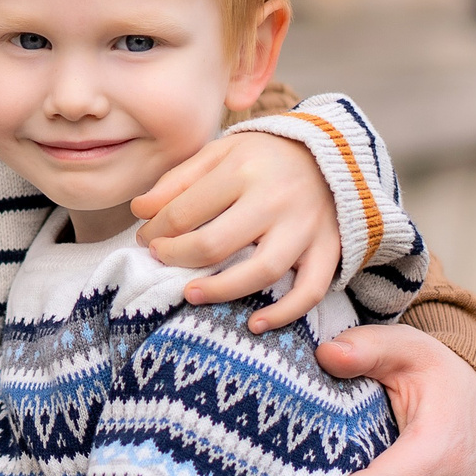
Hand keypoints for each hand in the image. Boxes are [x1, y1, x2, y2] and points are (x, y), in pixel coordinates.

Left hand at [131, 129, 339, 331]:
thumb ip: (178, 180)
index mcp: (243, 170)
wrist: (335, 151)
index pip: (186, 211)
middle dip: (178, 258)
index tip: (146, 238)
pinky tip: (254, 324)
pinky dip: (284, 313)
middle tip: (160, 260)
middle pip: (216, 243)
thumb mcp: (220, 152)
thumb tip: (140, 210)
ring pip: (262, 271)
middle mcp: (276, 199)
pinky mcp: (329, 248)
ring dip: (222, 290)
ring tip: (191, 294)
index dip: (156, 230)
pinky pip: (310, 290)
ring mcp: (305, 227)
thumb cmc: (266, 154)